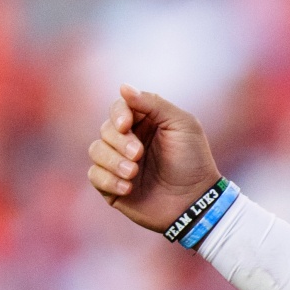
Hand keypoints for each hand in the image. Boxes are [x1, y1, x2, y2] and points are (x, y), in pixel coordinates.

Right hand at [86, 84, 221, 231]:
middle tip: (138, 155)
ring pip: (96, 150)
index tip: (126, 125)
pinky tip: (128, 188)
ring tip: (133, 173)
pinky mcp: (112, 186)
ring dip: (112, 161)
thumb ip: (154, 103)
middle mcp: (130, 140)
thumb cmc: (193, 161)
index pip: (120, 107)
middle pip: (106, 129)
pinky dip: (108, 179)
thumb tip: (123, 87)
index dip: (118, 114)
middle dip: (119, 141)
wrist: (195, 202)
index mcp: (147, 122)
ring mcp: (119, 163)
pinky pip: (94, 175)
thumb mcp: (182, 124)